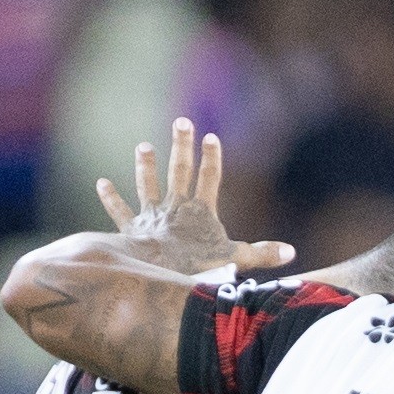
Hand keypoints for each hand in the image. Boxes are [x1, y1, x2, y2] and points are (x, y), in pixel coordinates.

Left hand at [98, 117, 291, 281]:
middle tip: (181, 121)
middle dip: (181, 145)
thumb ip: (260, 254)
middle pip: (179, 171)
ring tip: (143, 146)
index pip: (210, 178)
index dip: (211, 158)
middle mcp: (175, 208)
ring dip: (146, 166)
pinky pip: (119, 211)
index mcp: (200, 212)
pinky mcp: (132, 229)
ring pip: (148, 185)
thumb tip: (291, 252)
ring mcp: (152, 216)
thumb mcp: (234, 260)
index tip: (211, 136)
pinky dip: (110, 198)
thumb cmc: (196, 267)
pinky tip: (102, 183)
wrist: (155, 272)